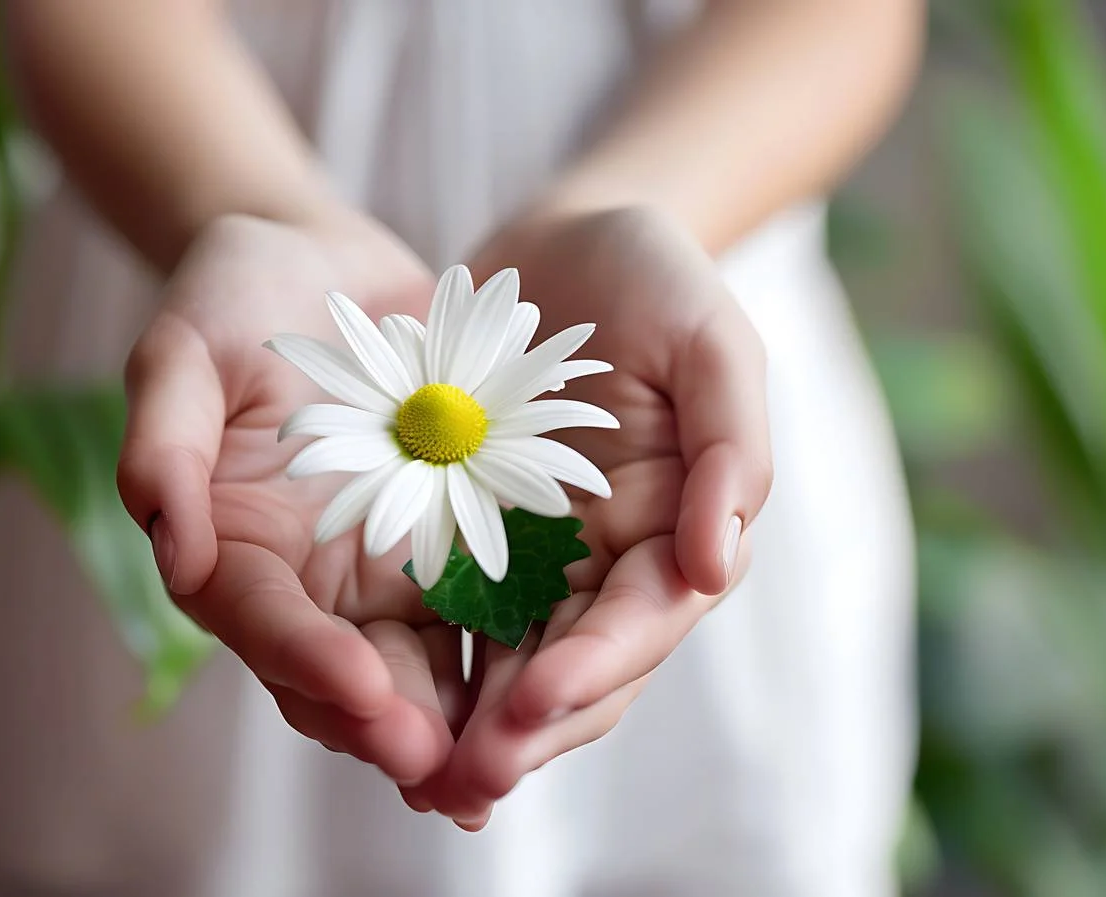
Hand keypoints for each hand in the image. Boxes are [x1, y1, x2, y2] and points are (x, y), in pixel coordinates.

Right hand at [117, 212, 462, 785]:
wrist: (323, 261)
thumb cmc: (233, 296)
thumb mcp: (183, 350)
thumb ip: (166, 443)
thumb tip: (173, 550)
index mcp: (231, 546)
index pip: (260, 620)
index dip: (305, 660)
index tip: (361, 687)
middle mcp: (305, 579)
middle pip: (338, 674)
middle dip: (388, 723)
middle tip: (441, 764)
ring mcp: (380, 570)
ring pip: (416, 667)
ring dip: (454, 722)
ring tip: (502, 761)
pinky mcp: (449, 548)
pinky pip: (482, 614)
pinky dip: (510, 658)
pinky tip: (555, 692)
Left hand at [410, 205, 772, 827]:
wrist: (563, 237)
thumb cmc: (652, 277)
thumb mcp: (711, 338)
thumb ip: (732, 445)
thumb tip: (719, 565)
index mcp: (677, 528)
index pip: (643, 620)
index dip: (594, 668)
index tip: (534, 703)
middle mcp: (608, 562)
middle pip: (575, 669)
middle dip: (526, 731)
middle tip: (463, 783)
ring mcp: (538, 557)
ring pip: (508, 664)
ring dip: (469, 730)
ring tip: (418, 782)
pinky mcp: (470, 540)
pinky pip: (448, 616)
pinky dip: (423, 670)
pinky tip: (373, 710)